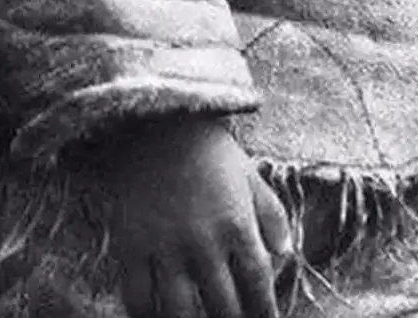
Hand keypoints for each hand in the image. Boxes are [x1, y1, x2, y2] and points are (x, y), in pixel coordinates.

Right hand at [100, 116, 290, 317]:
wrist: (154, 120)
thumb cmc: (207, 147)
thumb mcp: (249, 174)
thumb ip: (271, 214)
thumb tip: (285, 254)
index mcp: (237, 223)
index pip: (259, 284)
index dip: (265, 312)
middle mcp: (203, 242)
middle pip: (224, 306)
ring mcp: (166, 247)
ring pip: (182, 312)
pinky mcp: (133, 246)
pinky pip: (139, 298)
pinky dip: (148, 317)